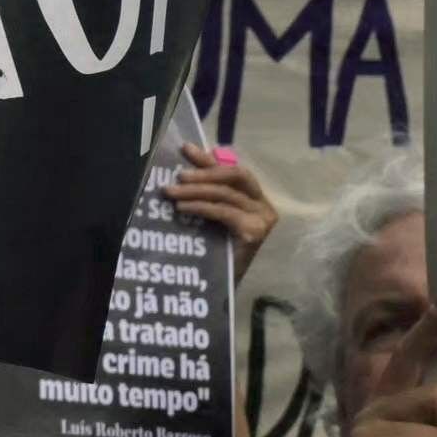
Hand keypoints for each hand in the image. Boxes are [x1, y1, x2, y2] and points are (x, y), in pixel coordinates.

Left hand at [158, 144, 278, 258]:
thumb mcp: (211, 215)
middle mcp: (264, 205)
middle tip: (178, 176)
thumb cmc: (217, 252)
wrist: (223, 287)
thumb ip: (206, 192)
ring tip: (171, 192)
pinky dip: (200, 207)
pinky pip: (223, 211)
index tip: (185, 149)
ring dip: (195, 191)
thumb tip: (191, 162)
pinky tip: (182, 208)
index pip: (232, 170)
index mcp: (255, 197)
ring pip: (225, 194)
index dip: (209, 159)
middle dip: (204, 173)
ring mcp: (262, 219)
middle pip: (235, 176)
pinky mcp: (255, 232)